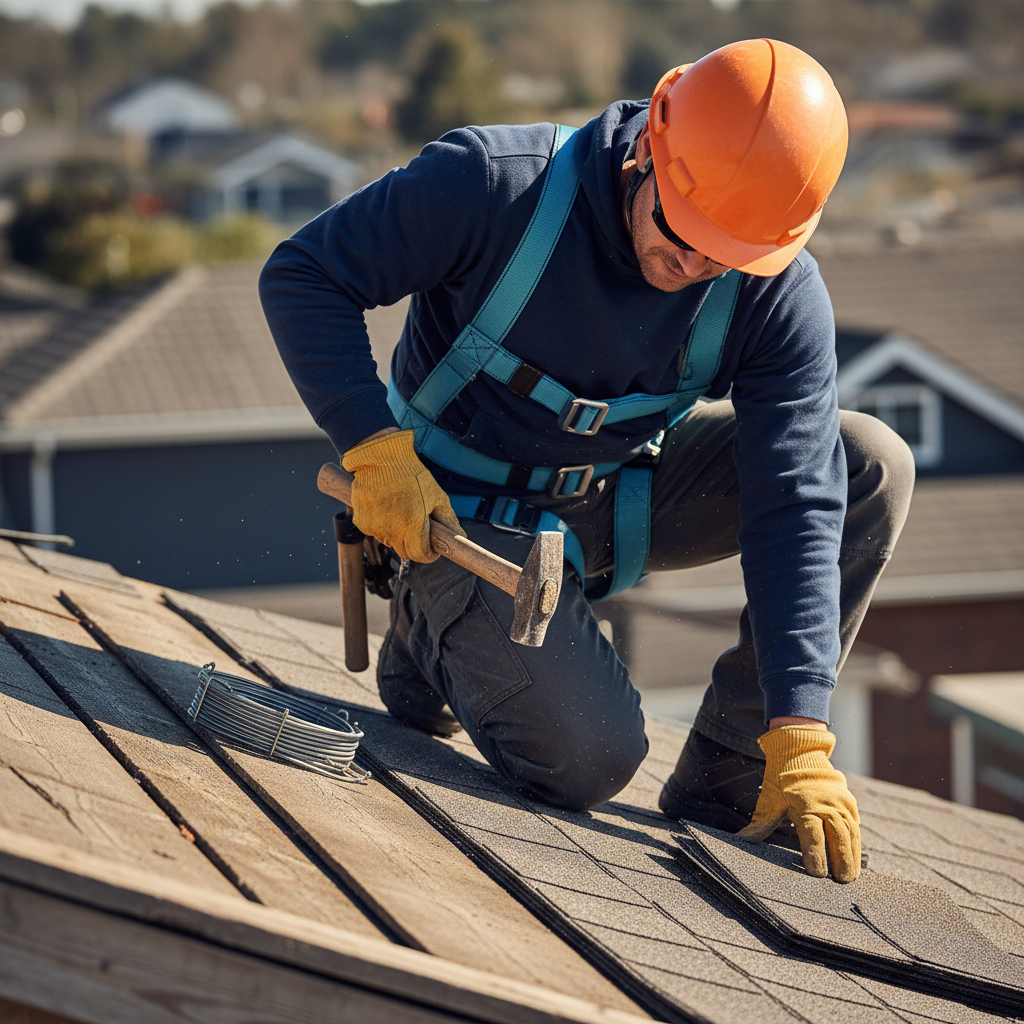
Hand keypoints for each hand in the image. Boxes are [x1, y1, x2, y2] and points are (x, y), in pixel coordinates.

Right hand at [341, 429, 465, 561]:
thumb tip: (462, 536)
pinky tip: (385, 507)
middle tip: (417, 525)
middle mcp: (392, 531)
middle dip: (414, 544)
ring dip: (397, 533)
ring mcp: (374, 528)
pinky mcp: (361, 522)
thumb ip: (448, 520)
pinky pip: (375, 531)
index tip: (432, 546)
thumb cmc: (411, 474)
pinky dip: (381, 524)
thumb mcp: (436, 495)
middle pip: (405, 552)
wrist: (380, 457)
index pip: (421, 556)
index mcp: (412, 525)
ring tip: (400, 510)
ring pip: (389, 541)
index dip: (429, 553)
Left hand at [737, 725, 860, 882]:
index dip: (816, 855)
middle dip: (841, 861)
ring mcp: (840, 801)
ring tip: (850, 877)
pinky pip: (855, 824)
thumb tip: (740, 841)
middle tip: (840, 882)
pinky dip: (856, 842)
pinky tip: (855, 858)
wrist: (799, 750)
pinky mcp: (848, 801)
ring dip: (852, 855)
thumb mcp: (769, 800)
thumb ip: (760, 824)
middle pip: (838, 836)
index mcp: (804, 804)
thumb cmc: (780, 778)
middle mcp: (826, 803)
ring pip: (851, 832)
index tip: (816, 873)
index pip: (813, 835)